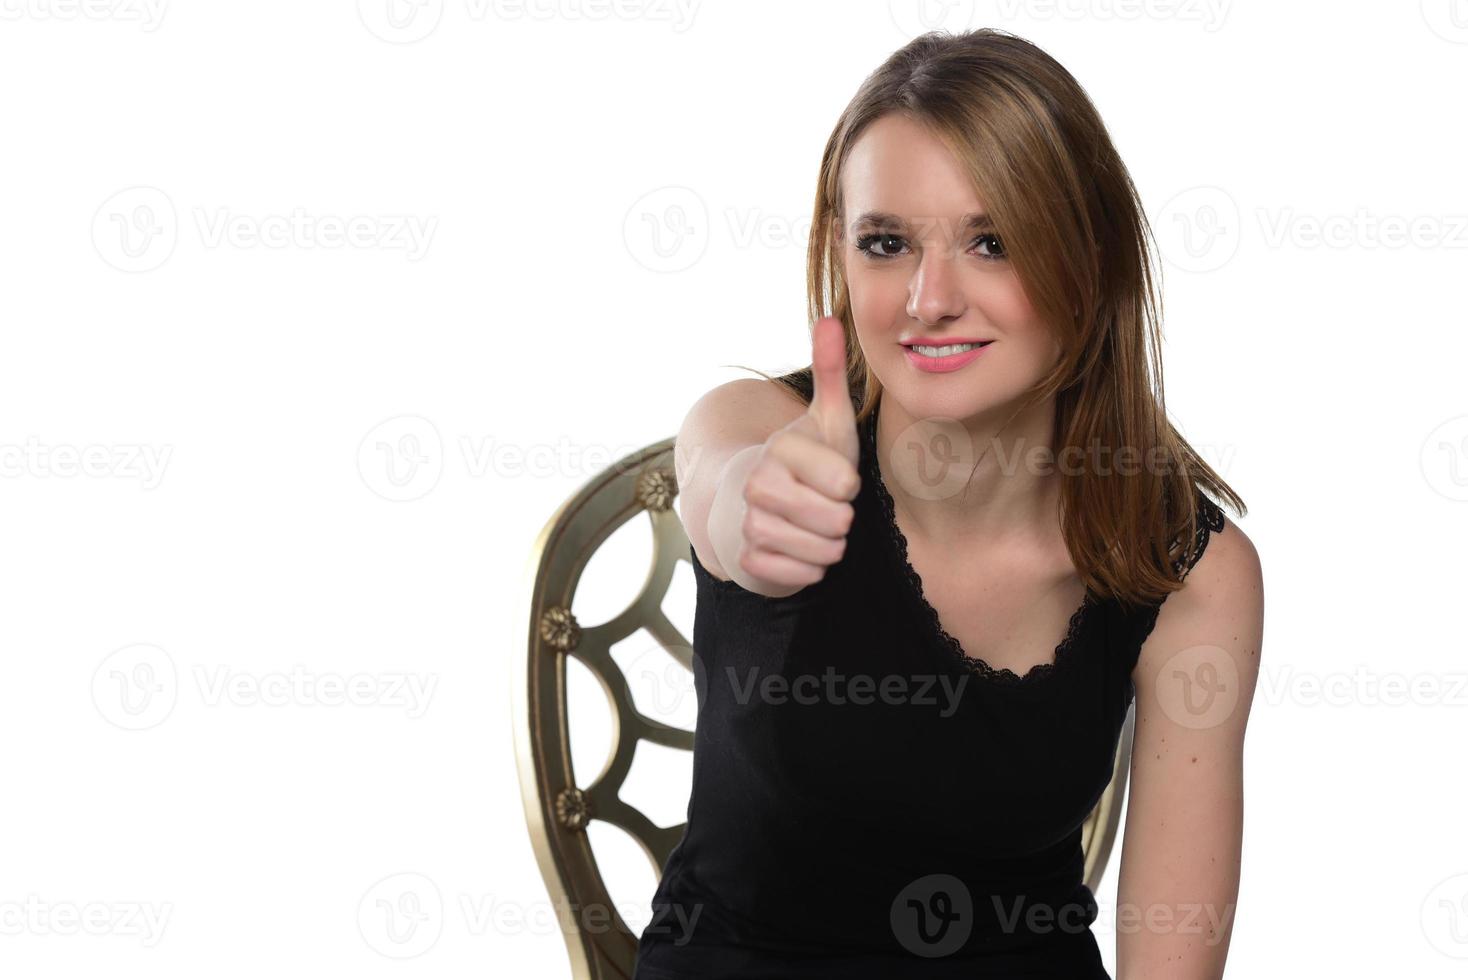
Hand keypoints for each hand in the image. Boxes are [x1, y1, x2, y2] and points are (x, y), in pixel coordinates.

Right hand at [734, 316, 861, 589]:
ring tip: (816, 529)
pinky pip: (803, 575)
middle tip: (825, 507)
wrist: (749, 508)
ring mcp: (748, 525)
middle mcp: (757, 485)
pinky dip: (810, 569)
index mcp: (780, 450)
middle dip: (841, 519)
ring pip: (822, 551)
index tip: (834, 478)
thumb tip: (831, 318)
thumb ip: (830, 374)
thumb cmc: (803, 465)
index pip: (842, 483)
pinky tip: (800, 552)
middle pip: (836, 520)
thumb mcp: (824, 422)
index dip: (847, 486)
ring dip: (829, 546)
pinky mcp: (747, 561)